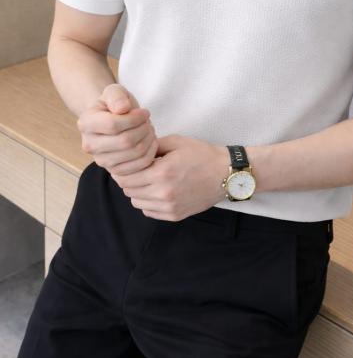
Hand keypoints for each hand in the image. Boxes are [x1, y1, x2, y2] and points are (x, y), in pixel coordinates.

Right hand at [77, 83, 157, 175]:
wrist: (113, 120)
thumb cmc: (115, 104)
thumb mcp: (114, 91)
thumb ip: (117, 96)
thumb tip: (122, 108)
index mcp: (85, 123)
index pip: (113, 124)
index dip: (135, 118)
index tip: (145, 112)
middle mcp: (89, 145)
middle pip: (125, 141)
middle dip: (143, 129)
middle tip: (148, 122)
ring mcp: (101, 161)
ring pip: (135, 153)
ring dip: (149, 139)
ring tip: (149, 130)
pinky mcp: (115, 171)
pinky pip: (140, 165)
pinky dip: (151, 152)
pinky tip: (150, 142)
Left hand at [110, 133, 230, 220]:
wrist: (226, 174)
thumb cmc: (202, 155)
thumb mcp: (175, 142)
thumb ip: (151, 147)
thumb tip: (132, 151)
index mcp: (160, 173)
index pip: (125, 177)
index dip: (122, 169)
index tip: (127, 163)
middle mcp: (163, 193)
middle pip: (128, 190)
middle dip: (129, 179)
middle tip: (138, 170)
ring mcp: (169, 207)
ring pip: (137, 202)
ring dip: (138, 191)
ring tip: (149, 180)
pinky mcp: (175, 215)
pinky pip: (149, 212)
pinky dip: (148, 202)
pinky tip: (158, 191)